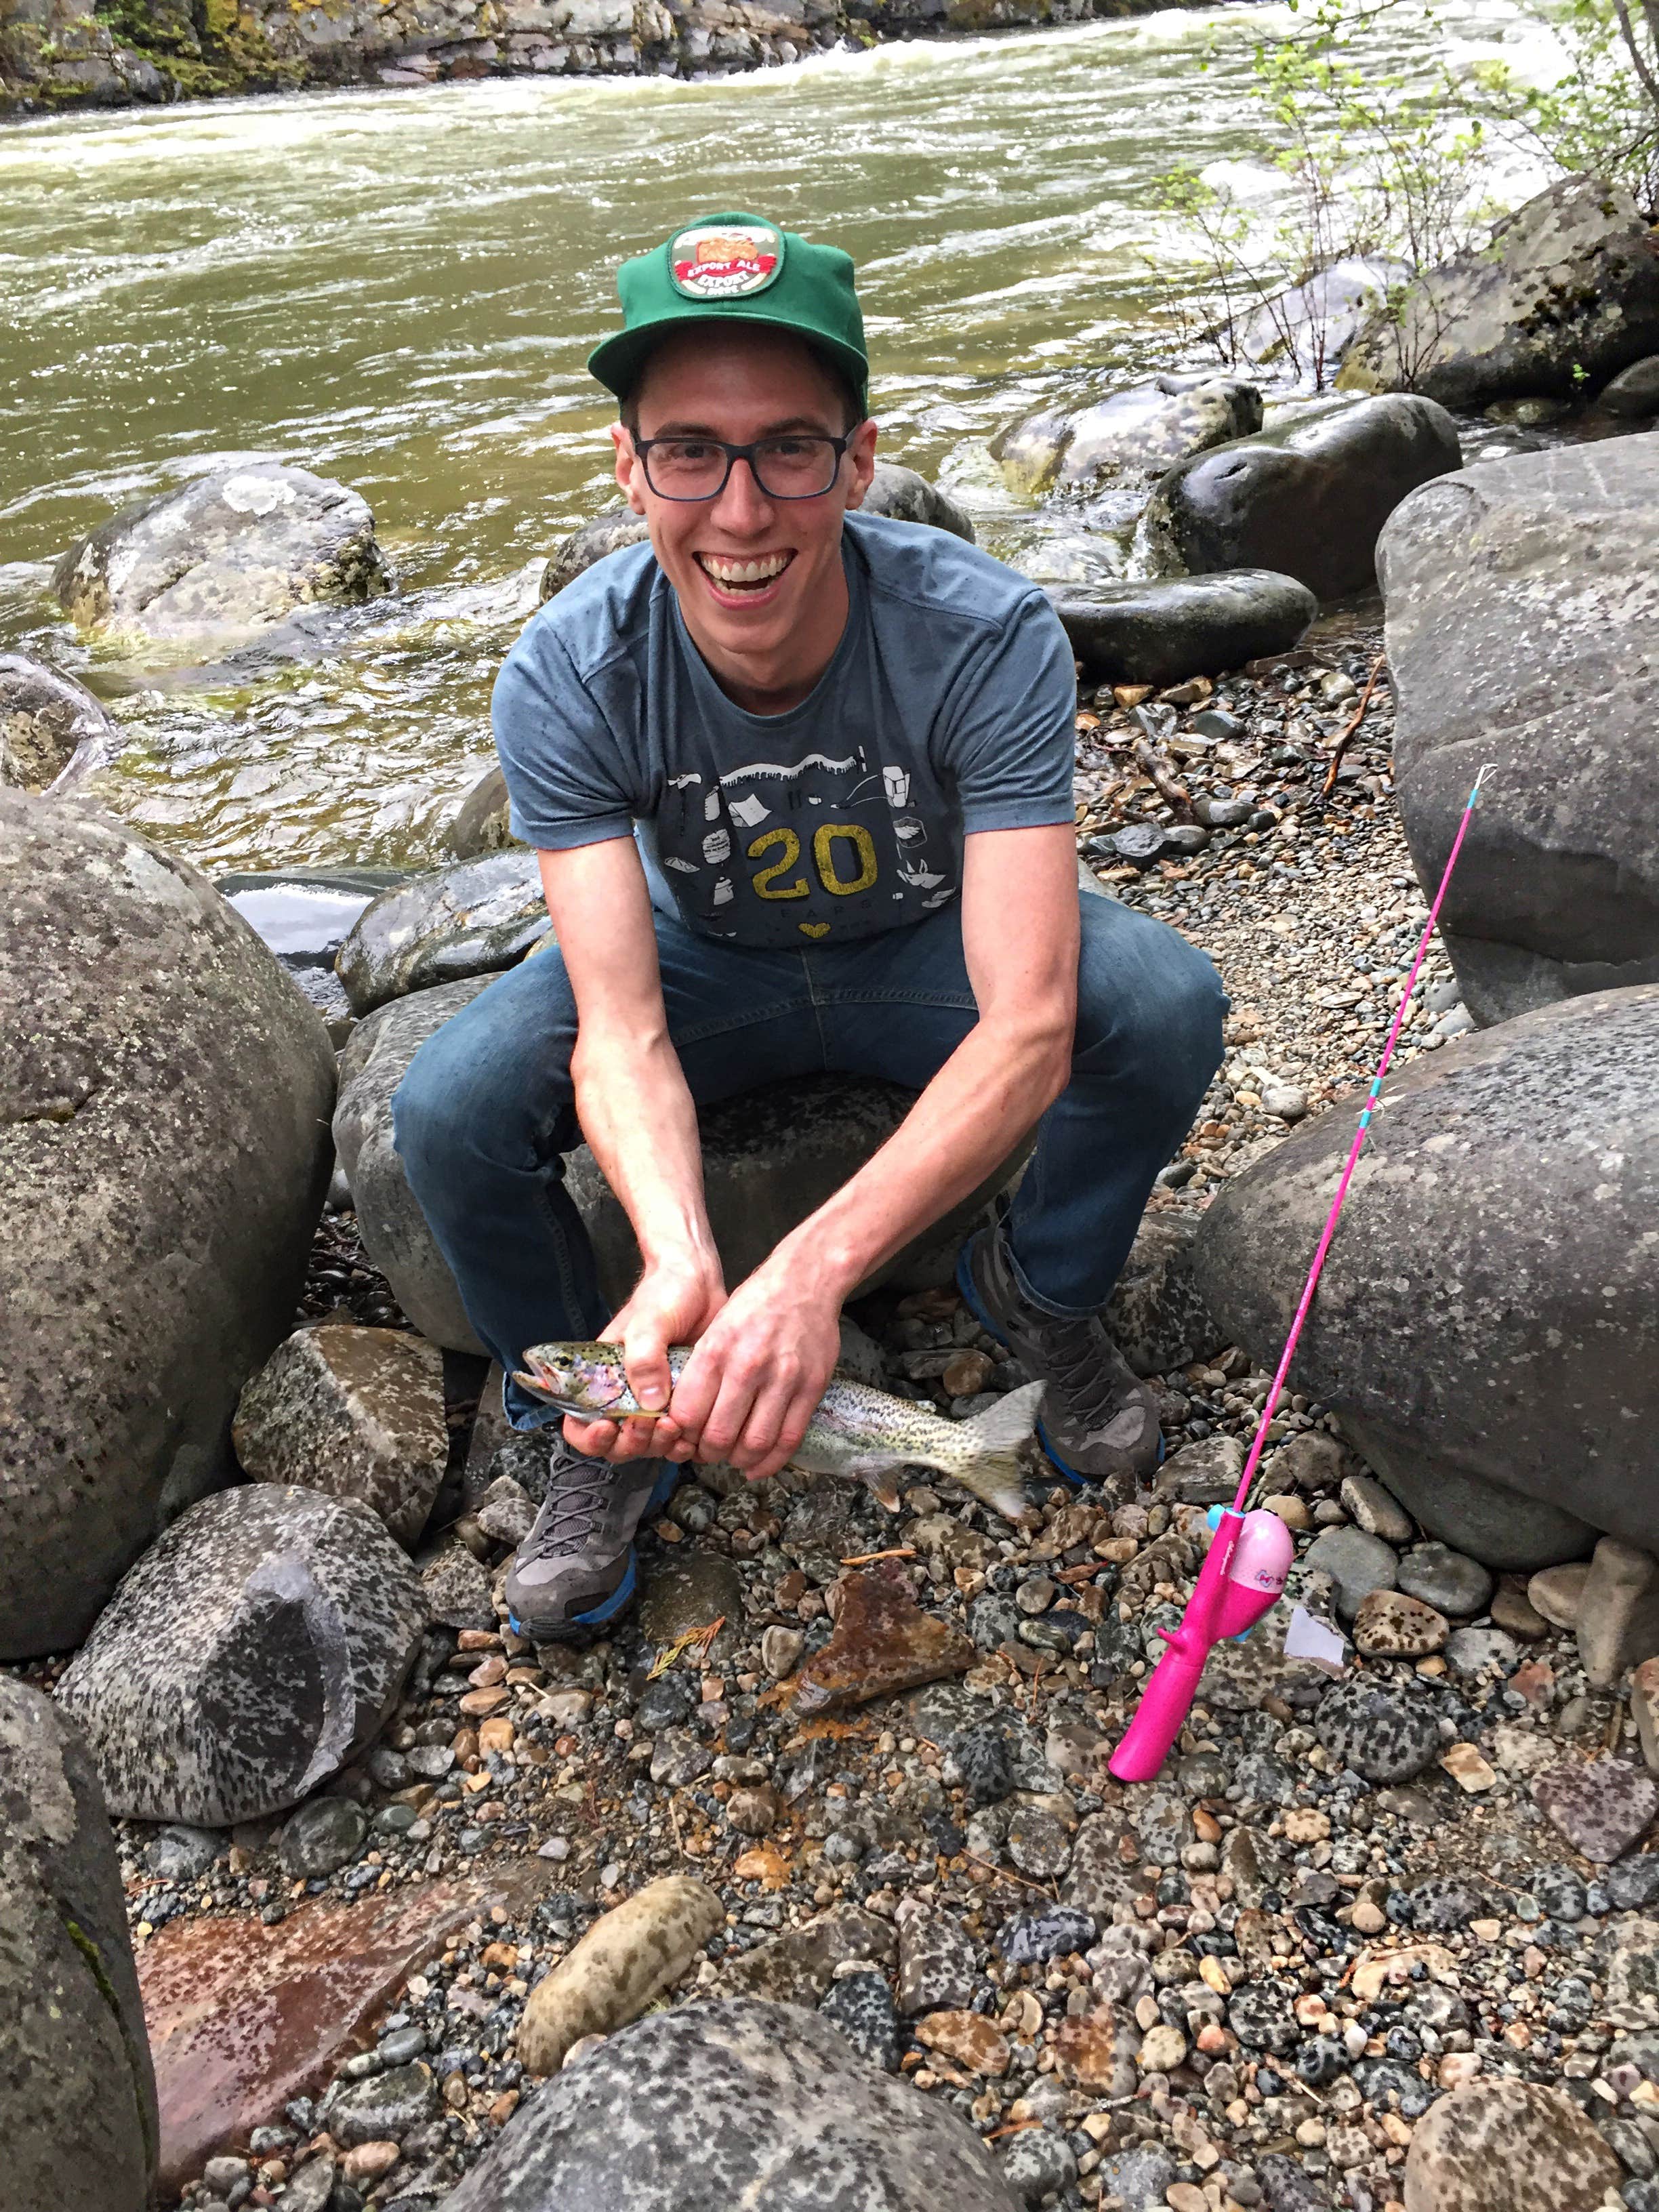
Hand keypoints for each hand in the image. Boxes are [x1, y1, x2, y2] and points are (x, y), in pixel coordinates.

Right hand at [561, 1249, 725, 1464]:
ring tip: (674, 1425)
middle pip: (616, 1443)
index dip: (589, 1437)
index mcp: (603, 1377)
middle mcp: (626, 1395)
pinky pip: (677, 1439)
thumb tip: (650, 1402)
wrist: (700, 1281)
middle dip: (631, 1443)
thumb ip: (643, 1359)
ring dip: (658, 1445)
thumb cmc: (664, 1294)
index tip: (608, 1427)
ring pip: (648, 1446)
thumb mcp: (647, 1322)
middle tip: (650, 1424)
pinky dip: (682, 1443)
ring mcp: (656, 1401)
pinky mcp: (683, 1403)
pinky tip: (692, 1430)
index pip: (580, 1423)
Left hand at [665, 1263, 841, 1484]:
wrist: (804, 1282)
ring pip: (754, 1443)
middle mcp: (747, 1366)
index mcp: (716, 1350)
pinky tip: (757, 1465)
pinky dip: (770, 1461)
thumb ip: (700, 1371)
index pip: (687, 1414)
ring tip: (732, 1457)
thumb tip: (684, 1417)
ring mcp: (783, 1379)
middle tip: (707, 1452)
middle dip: (707, 1453)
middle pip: (719, 1435)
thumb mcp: (715, 1329)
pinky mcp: (811, 1387)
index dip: (682, 1436)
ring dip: (738, 1460)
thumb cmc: (754, 1305)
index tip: (684, 1438)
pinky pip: (789, 1439)